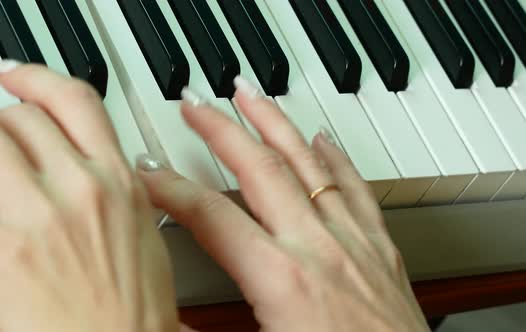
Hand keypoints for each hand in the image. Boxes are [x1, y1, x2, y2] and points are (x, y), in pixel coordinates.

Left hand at [0, 63, 181, 331]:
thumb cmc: (138, 308)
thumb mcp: (141, 235)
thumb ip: (118, 194)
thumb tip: (94, 173)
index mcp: (119, 181)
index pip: (76, 102)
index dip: (38, 78)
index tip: (16, 77)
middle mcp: (80, 187)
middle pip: (23, 117)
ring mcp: (39, 215)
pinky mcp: (0, 251)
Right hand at [138, 77, 429, 330]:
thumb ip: (205, 330)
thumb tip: (167, 319)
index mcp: (281, 281)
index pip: (209, 215)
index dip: (170, 187)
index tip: (146, 171)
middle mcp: (317, 248)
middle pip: (258, 169)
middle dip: (221, 129)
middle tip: (196, 103)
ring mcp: (352, 241)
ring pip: (307, 163)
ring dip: (274, 124)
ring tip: (251, 95)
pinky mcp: (379, 248)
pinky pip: (355, 187)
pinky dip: (335, 156)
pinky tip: (321, 137)